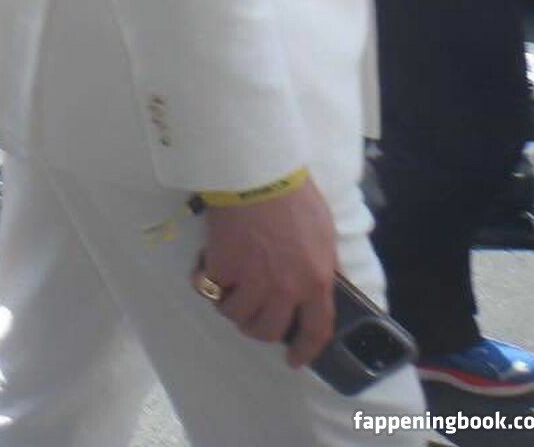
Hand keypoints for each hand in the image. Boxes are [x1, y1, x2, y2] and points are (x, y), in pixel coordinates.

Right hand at [193, 179, 337, 367]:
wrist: (257, 175)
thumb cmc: (296, 198)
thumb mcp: (325, 233)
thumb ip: (325, 264)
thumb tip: (329, 283)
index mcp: (315, 283)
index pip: (315, 331)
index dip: (304, 350)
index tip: (294, 360)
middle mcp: (284, 290)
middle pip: (266, 330)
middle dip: (257, 328)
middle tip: (252, 315)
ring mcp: (250, 280)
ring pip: (235, 315)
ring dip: (231, 307)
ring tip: (228, 292)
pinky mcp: (220, 266)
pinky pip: (207, 289)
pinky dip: (205, 283)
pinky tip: (206, 272)